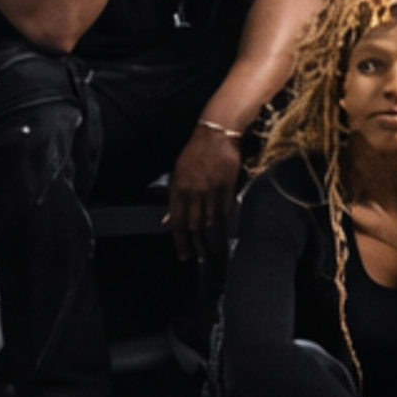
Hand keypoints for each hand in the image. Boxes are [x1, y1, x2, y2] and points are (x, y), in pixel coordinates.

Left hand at [166, 121, 243, 254]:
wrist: (216, 135)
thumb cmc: (194, 153)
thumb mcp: (177, 174)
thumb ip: (174, 200)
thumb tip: (168, 221)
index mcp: (179, 188)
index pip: (178, 222)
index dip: (180, 242)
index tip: (185, 256)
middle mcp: (195, 192)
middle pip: (195, 227)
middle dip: (198, 247)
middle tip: (201, 262)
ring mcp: (212, 191)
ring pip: (212, 223)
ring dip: (213, 243)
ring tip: (214, 258)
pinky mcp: (228, 188)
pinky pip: (226, 213)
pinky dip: (225, 228)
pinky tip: (225, 239)